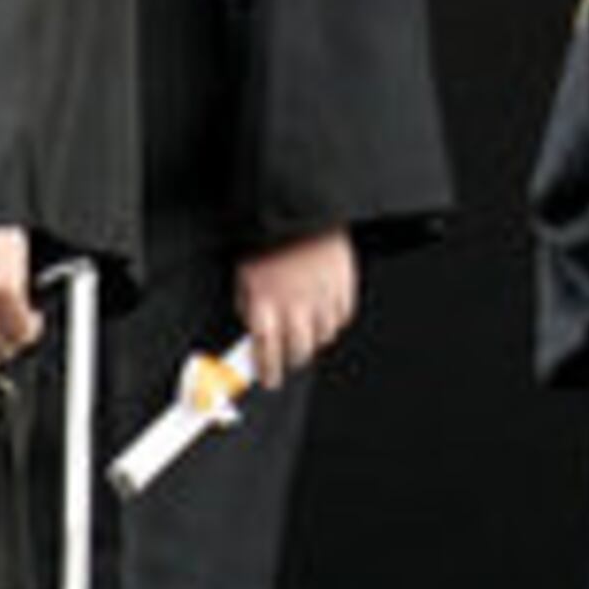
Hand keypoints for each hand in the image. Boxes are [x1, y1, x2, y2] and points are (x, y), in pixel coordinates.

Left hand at [233, 227, 358, 378]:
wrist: (302, 210)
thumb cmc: (271, 238)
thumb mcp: (245, 273)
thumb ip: (248, 304)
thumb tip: (254, 329)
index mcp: (265, 303)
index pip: (266, 352)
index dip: (268, 371)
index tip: (269, 378)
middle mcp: (294, 305)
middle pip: (298, 352)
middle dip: (292, 358)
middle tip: (288, 355)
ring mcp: (321, 298)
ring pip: (323, 338)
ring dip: (313, 337)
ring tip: (306, 326)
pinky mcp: (343, 287)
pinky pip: (342, 318)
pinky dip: (333, 319)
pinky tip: (324, 310)